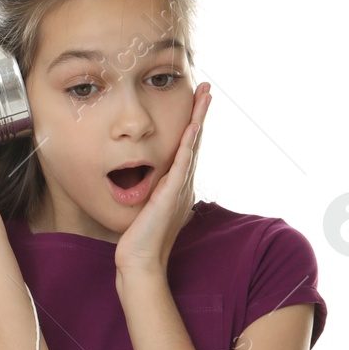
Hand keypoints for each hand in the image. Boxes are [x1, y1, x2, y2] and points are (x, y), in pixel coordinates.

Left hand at [115, 82, 210, 275]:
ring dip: (199, 119)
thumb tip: (149, 181)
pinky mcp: (171, 195)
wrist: (140, 261)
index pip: (187, 147)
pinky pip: (181, 165)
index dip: (193, 123)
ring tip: (206, 96)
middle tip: (208, 88)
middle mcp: (183, 183)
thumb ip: (152, 193)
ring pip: (192, 146)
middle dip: (201, 113)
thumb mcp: (147, 208)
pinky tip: (192, 126)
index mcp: (177, 185)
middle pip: (195, 140)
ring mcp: (179, 188)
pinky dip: (188, 144)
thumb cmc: (140, 238)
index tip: (196, 101)